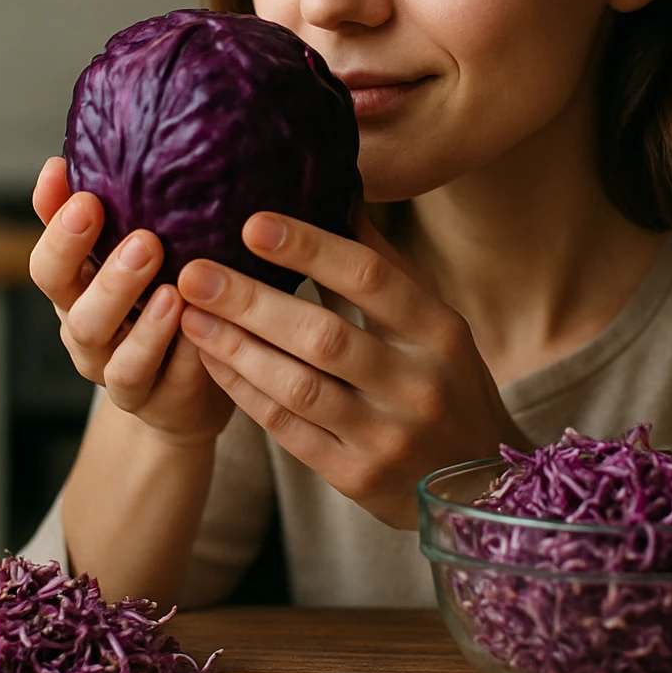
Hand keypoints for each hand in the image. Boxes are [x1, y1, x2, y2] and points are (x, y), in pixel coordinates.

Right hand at [29, 157, 232, 446]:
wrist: (178, 389)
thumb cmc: (153, 301)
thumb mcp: (121, 254)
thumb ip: (102, 211)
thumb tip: (72, 154)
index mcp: (74, 294)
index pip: (48, 266)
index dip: (59, 235)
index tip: (86, 196)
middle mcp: (88, 336)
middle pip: (79, 314)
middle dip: (110, 278)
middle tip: (145, 240)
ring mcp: (121, 376)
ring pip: (121, 360)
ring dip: (147, 326)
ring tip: (174, 292)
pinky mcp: (162, 404)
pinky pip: (171, 385)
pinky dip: (187, 358)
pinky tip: (207, 330)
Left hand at [174, 207, 529, 528]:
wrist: (482, 485)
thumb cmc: (447, 384)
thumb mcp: (435, 324)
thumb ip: (383, 265)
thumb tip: (337, 187)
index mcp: (440, 332)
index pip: (370, 278)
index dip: (310, 249)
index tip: (251, 223)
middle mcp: (418, 384)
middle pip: (324, 335)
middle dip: (252, 302)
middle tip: (194, 272)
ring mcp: (387, 436)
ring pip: (298, 387)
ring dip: (236, 348)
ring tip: (189, 314)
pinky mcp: (357, 477)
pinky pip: (288, 430)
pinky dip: (245, 391)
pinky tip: (211, 360)